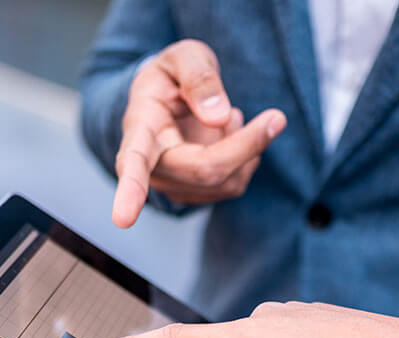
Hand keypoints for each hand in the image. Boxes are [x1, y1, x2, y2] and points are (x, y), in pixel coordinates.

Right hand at [113, 39, 286, 226]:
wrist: (167, 99)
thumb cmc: (173, 76)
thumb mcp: (185, 57)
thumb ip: (200, 79)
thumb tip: (219, 118)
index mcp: (140, 129)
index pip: (132, 162)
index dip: (130, 191)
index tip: (122, 219)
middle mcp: (151, 167)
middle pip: (206, 171)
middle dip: (247, 146)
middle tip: (276, 118)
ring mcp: (172, 187)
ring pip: (226, 181)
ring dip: (246, 147)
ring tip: (229, 117)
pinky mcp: (194, 196)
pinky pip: (233, 185)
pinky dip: (245, 158)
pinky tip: (230, 137)